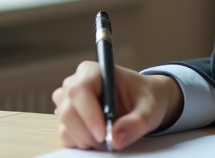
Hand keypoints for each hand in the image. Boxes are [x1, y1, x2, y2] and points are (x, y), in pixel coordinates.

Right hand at [52, 61, 182, 150]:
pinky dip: (82, 143)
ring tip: (109, 136)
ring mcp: (67, 102)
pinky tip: (99, 137)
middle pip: (68, 112)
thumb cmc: (145, 98)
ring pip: (65, 127)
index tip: (104, 134)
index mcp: (93, 71)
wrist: (143, 103)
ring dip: (86, 139)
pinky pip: (66, 136)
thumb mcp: (148, 110)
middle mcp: (75, 84)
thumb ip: (135, 123)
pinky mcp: (67, 119)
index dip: (89, 114)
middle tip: (109, 141)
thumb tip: (116, 139)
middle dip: (88, 132)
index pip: (79, 91)